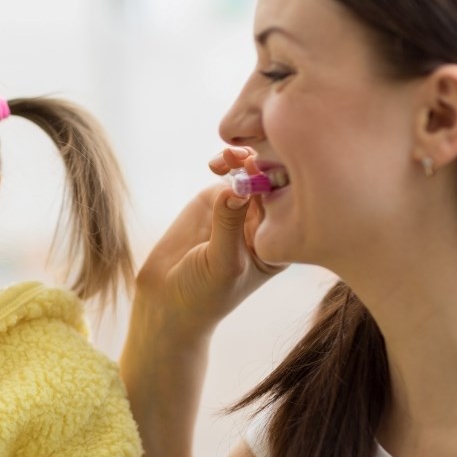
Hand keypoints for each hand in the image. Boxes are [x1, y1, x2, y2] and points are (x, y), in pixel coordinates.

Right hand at [134, 147, 285, 338]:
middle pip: (273, 183)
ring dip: (243, 158)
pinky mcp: (214, 200)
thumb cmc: (204, 294)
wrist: (168, 300)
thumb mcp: (222, 263)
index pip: (288, 206)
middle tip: (246, 157)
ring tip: (230, 156)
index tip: (265, 172)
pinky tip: (216, 162)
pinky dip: (225, 161)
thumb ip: (228, 226)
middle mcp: (264, 222)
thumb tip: (237, 187)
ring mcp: (240, 208)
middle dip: (263, 163)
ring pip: (251, 173)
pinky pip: (227, 172)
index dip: (282, 183)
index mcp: (278, 243)